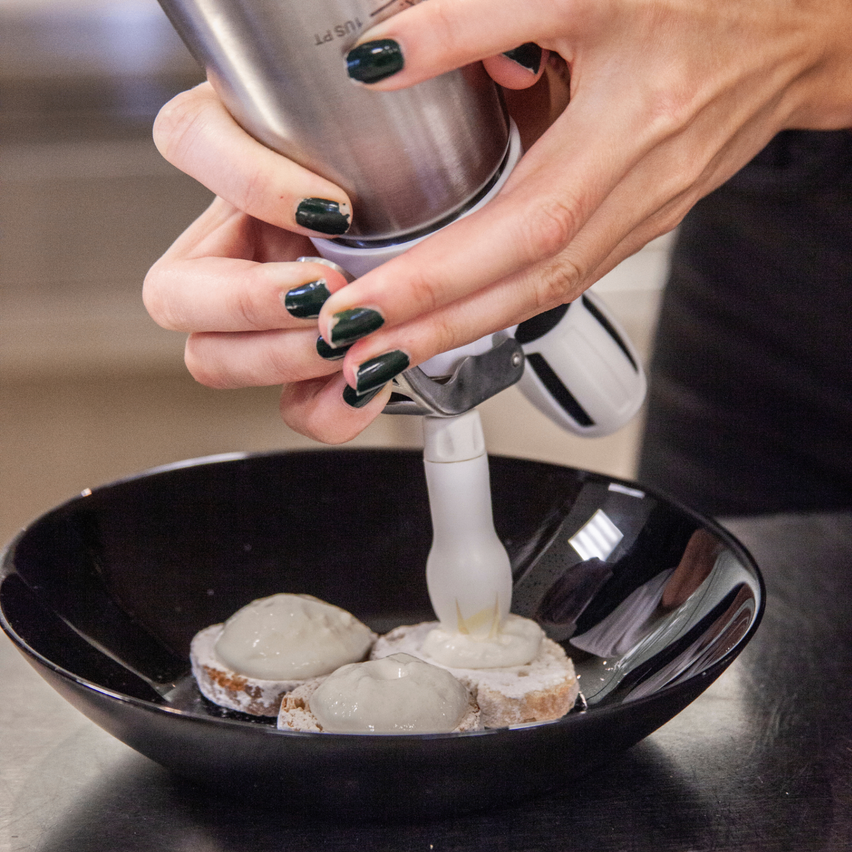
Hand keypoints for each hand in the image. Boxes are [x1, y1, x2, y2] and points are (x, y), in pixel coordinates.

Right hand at [143, 72, 566, 440]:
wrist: (464, 211)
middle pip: (172, 292)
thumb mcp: (402, 95)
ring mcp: (261, 311)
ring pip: (211, 358)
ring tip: (350, 342)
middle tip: (327, 295)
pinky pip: (288, 405)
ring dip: (280, 359)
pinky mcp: (301, 362)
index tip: (332, 206)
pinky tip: (367, 387)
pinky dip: (326, 409)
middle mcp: (235, 238)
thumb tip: (393, 53)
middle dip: (247, 303)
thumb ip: (391, 55)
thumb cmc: (430, 142)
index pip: (188, 143)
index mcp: (241, 153)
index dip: (249, 182)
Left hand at [317, 0, 851, 402]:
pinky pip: (560, 283)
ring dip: (458, 333)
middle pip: (524, 283)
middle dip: (431, 325)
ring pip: (540, 296)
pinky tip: (450, 323)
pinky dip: (498, 311)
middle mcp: (636, 192)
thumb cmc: (696, 1)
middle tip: (352, 351)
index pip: (521, 223)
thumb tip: (377, 61)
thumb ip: (474, 16)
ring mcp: (639, 220)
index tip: (361, 303)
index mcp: (630, 128)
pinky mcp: (635, 226)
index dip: (437, 274)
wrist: (787, 32)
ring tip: (383, 355)